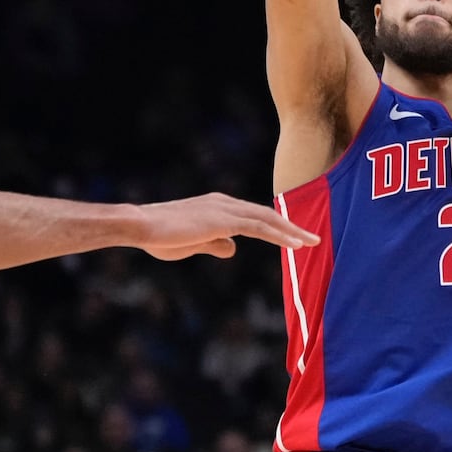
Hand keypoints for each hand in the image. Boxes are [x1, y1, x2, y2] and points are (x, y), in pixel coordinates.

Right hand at [134, 192, 320, 260]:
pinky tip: (296, 245)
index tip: (292, 235)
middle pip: (265, 214)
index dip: (274, 225)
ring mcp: (224, 209)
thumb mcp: (191, 243)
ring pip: (267, 219)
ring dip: (292, 230)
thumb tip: (233, 249)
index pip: (252, 215)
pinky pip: (259, 228)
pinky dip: (279, 235)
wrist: (140, 225)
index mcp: (216, 206)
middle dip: (290, 226)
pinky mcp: (223, 220)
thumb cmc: (159, 236)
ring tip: (312, 242)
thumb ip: (214, 244)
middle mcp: (224, 202)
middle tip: (312, 238)